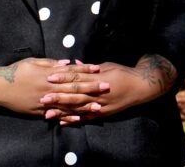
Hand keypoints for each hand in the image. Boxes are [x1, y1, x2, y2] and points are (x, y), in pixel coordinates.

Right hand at [0, 58, 106, 116]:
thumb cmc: (16, 71)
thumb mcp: (33, 62)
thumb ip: (51, 63)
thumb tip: (68, 62)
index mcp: (49, 74)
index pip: (71, 72)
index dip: (85, 70)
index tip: (98, 69)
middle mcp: (49, 88)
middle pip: (74, 88)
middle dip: (91, 88)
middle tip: (106, 88)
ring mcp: (45, 102)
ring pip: (68, 104)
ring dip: (84, 105)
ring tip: (98, 107)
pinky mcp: (39, 112)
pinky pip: (56, 115)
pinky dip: (67, 117)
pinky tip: (78, 119)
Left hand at [41, 54, 177, 123]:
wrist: (141, 86)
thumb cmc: (123, 72)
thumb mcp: (106, 65)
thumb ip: (89, 67)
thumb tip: (74, 63)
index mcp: (98, 78)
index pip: (77, 77)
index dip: (63, 77)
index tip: (49, 77)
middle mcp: (98, 92)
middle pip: (75, 94)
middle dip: (58, 97)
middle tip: (43, 98)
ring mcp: (101, 104)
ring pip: (79, 108)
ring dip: (63, 111)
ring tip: (48, 114)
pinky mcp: (104, 113)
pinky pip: (87, 118)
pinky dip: (75, 120)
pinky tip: (64, 122)